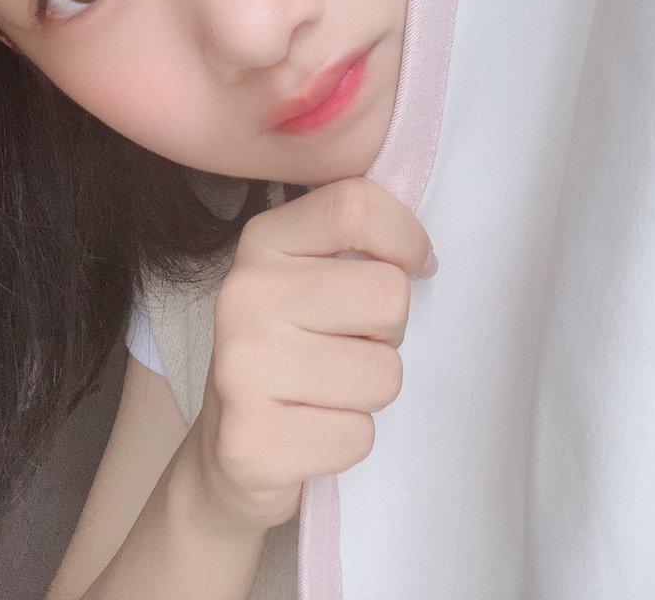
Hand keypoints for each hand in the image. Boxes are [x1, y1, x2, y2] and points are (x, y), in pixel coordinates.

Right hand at [186, 177, 436, 532]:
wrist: (231, 448)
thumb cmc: (294, 348)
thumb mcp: (312, 273)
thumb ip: (357, 237)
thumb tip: (424, 255)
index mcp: (263, 241)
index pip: (355, 206)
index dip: (405, 237)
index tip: (412, 265)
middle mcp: (243, 295)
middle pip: (387, 295)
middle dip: (390, 328)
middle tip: (353, 342)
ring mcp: (240, 369)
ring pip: (383, 374)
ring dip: (371, 389)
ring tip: (331, 387)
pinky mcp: (250, 443)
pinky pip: (358, 436)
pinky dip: (349, 439)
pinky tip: (313, 429)